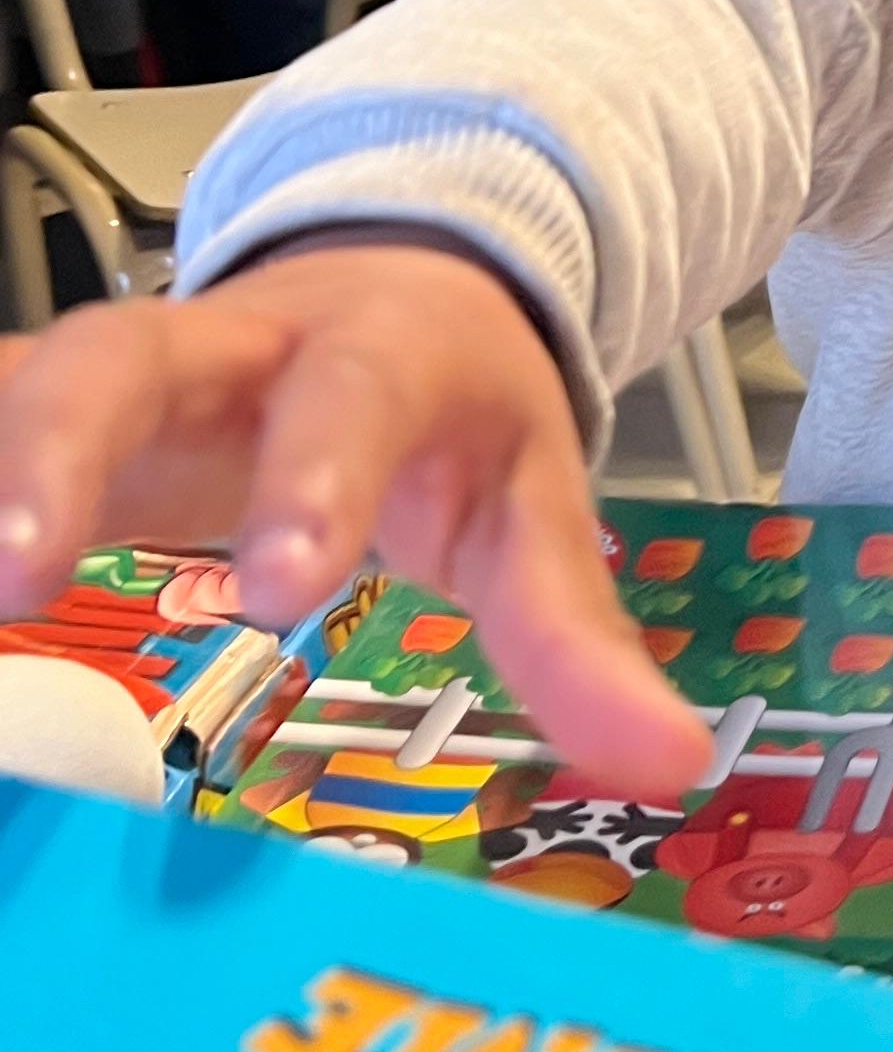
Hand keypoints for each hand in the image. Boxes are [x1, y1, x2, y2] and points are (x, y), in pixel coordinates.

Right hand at [0, 249, 702, 797]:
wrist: (402, 286)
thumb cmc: (459, 417)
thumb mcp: (532, 510)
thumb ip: (580, 638)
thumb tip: (669, 765)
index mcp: (375, 354)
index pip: (345, 402)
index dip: (310, 484)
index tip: (280, 588)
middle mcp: (230, 340)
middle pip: (126, 356)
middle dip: (65, 446)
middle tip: (17, 568)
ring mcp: (125, 365)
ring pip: (24, 379)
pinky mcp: (50, 401)